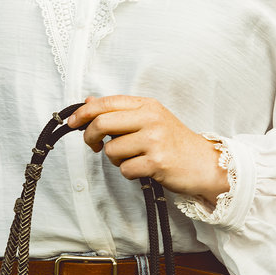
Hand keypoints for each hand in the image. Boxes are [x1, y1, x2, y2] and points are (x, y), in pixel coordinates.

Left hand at [68, 95, 227, 201]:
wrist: (204, 162)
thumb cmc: (174, 142)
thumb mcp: (150, 118)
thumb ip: (120, 110)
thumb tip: (88, 101)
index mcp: (147, 105)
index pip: (106, 103)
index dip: (83, 112)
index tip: (72, 122)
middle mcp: (151, 118)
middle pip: (102, 123)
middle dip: (91, 136)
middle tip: (94, 145)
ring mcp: (154, 140)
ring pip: (111, 150)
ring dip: (116, 159)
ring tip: (133, 158)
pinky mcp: (157, 162)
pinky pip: (125, 169)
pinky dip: (129, 173)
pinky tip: (142, 169)